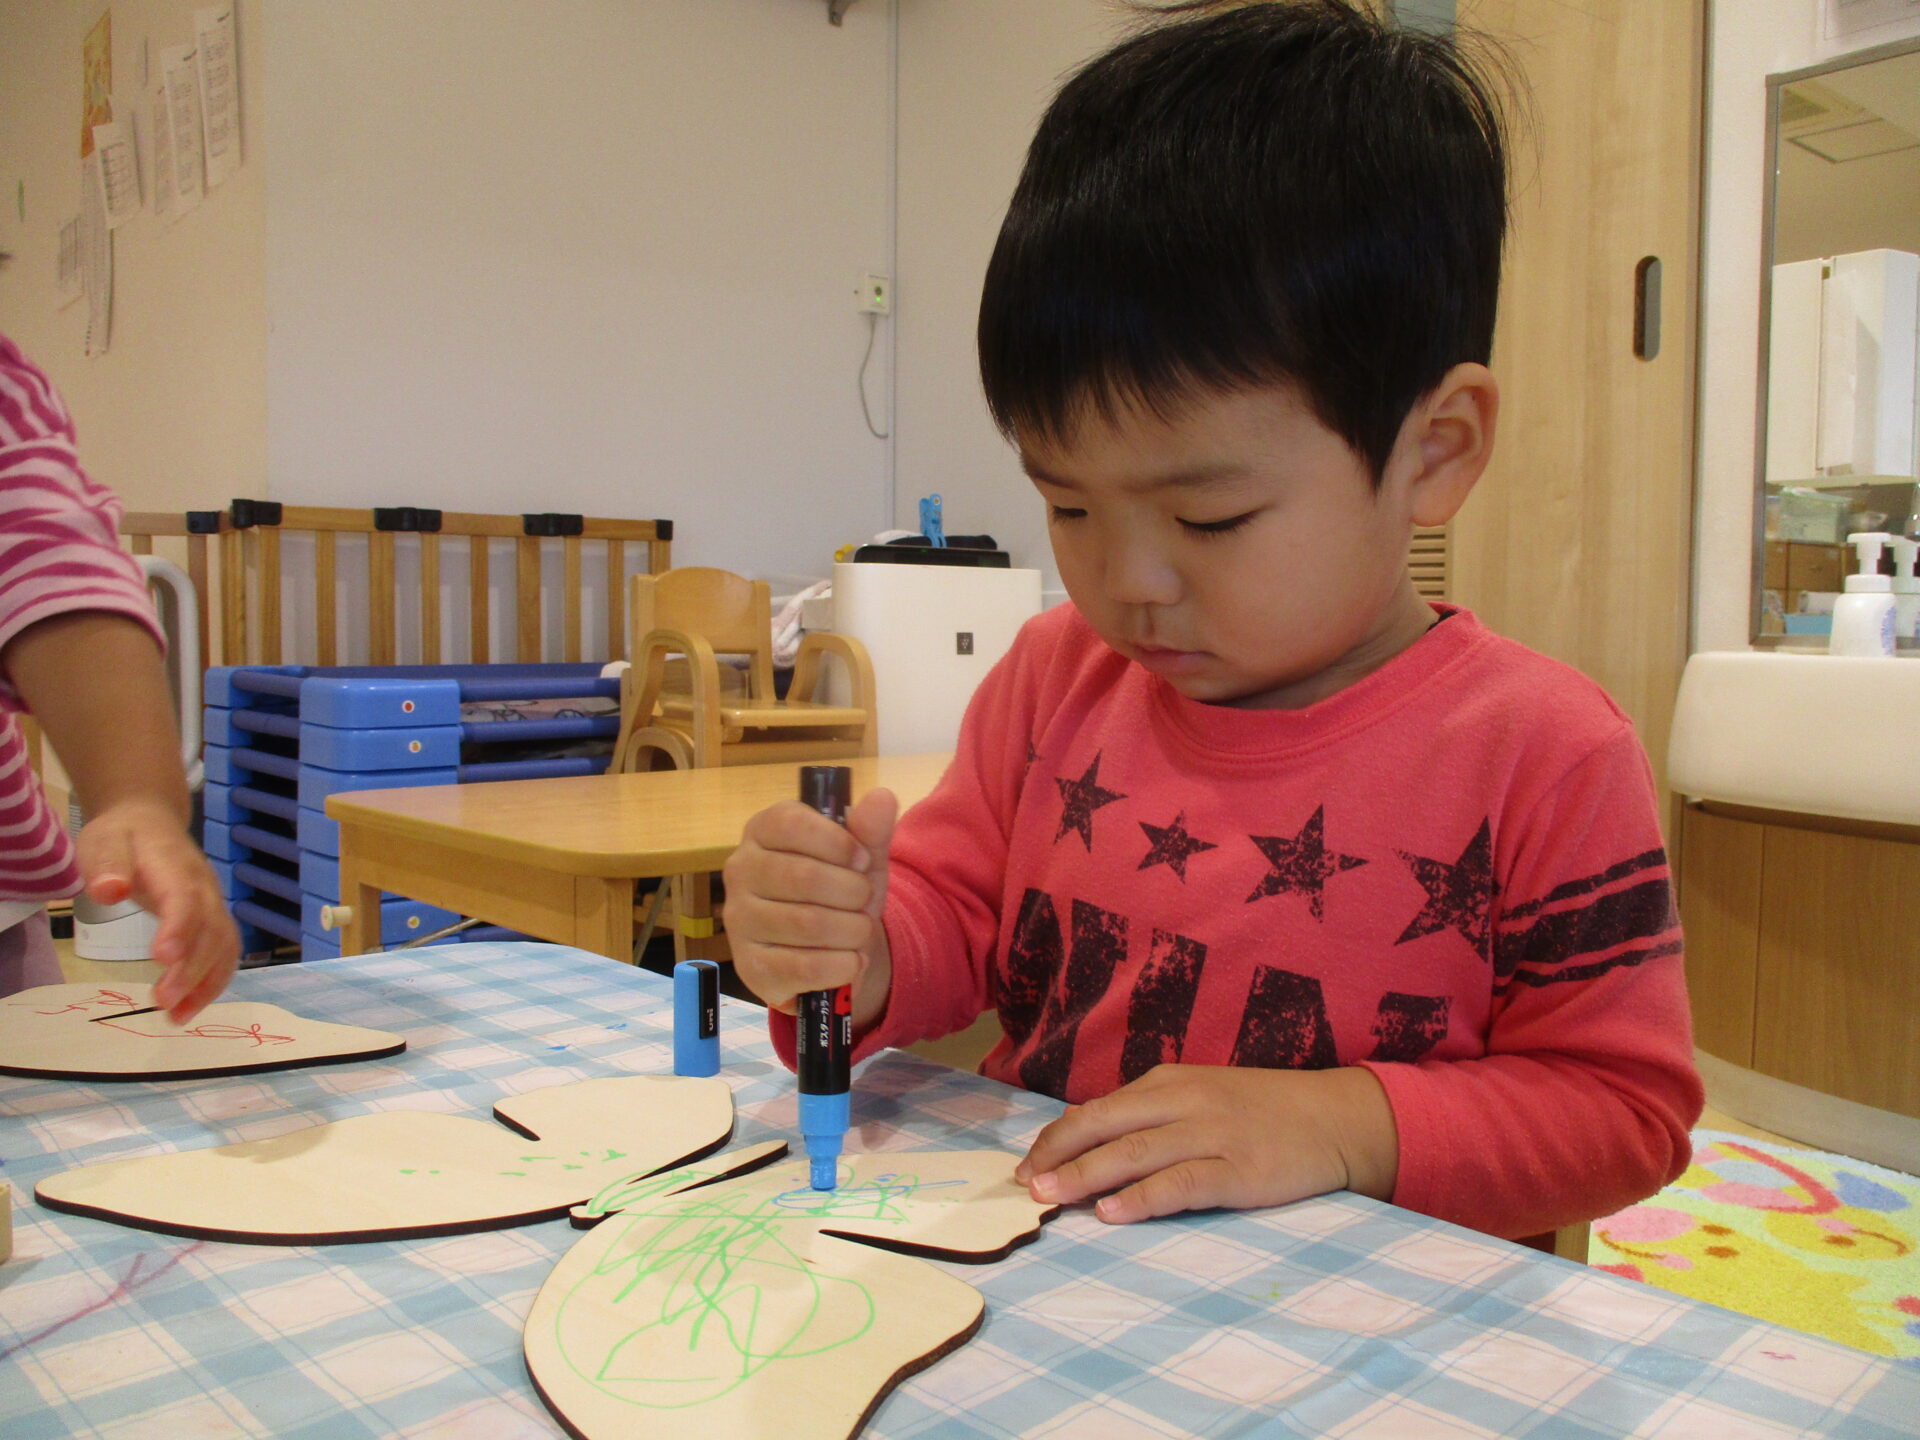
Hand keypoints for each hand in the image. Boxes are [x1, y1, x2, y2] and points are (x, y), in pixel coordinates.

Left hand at [75, 799, 239, 1023]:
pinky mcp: (213, 921)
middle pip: (211, 930)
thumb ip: (107, 866)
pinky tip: (189, 1007)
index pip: (185, 898)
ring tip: (177, 1016)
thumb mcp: (103, 843)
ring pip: (224, 946)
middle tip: (164, 1003)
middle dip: (192, 969)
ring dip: (206, 983)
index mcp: (176, 868)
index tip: (164, 958)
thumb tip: (110, 891)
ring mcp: (214, 905)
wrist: (150, 821)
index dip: (180, 927)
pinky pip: (224, 953)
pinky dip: (211, 983)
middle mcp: (205, 889)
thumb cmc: (122, 836)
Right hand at [722, 787, 897, 1030]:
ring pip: (807, 924)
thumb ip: (871, 829)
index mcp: (762, 831)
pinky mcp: (749, 966)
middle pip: (803, 876)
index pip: (789, 823)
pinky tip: (852, 960)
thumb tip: (882, 797)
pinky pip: (803, 967)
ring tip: (860, 931)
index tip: (862, 859)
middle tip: (865, 901)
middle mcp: (740, 871)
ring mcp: (739, 920)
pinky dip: (842, 965)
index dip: (837, 842)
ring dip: (852, 931)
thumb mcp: (861, 858)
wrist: (833, 949)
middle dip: (852, 892)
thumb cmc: (841, 891)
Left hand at [1013, 1063, 1398, 1223]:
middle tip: (1023, 1184)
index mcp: (1167, 1083)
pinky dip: (1141, 1198)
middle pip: (1104, 1125)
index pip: (1096, 1109)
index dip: (1056, 1138)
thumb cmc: (1260, 1112)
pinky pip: (1179, 1184)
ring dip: (1085, 1175)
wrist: (1334, 1118)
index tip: (1025, 1165)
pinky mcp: (1238, 1170)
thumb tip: (1091, 1149)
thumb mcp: (1200, 1098)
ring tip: (1049, 1197)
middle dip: (1058, 1154)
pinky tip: (1112, 1212)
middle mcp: (1183, 1102)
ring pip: (1133, 1153)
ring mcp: (1210, 1135)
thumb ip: (1152, 1118)